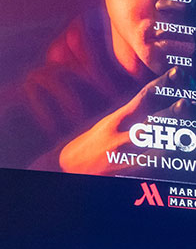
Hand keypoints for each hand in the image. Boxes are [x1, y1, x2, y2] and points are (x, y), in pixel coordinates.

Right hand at [57, 71, 184, 175]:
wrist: (65, 171)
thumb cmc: (86, 146)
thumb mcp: (104, 124)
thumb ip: (129, 114)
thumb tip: (154, 100)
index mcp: (114, 121)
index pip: (142, 98)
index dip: (162, 84)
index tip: (176, 72)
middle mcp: (121, 139)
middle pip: (154, 122)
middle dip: (174, 112)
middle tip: (186, 102)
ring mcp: (127, 159)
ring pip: (159, 148)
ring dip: (177, 138)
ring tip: (190, 130)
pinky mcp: (130, 175)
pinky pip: (155, 167)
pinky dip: (170, 161)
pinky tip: (182, 155)